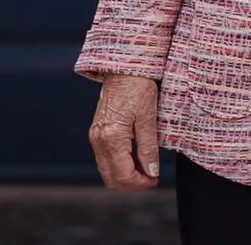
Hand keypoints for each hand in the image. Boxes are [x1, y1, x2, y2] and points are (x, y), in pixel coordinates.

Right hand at [88, 74, 159, 190]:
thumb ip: (148, 148)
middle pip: (111, 178)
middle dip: (131, 183)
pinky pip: (105, 157)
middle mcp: (98, 140)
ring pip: (106, 169)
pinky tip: (135, 157)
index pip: (123, 175)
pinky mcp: (97, 131)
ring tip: (146, 168)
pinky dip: (119, 163)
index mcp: (111, 138)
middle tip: (151, 178)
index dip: (140, 184)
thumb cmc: (138, 87)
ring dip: (125, 174)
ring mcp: (95, 136)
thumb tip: (151, 172)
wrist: (123, 67)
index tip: (155, 180)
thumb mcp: (148, 118)